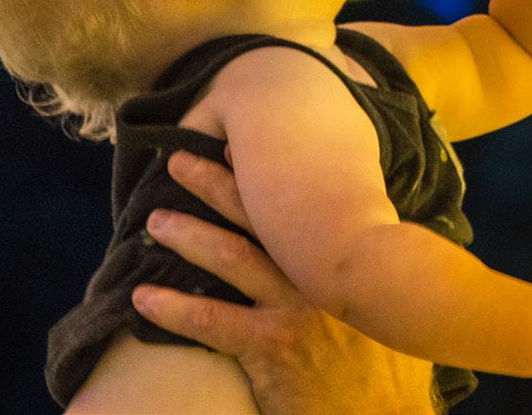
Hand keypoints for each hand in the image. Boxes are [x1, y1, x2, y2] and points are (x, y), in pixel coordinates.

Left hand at [131, 150, 436, 414]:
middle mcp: (319, 271)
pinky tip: (143, 297)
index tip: (232, 144)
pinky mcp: (273, 349)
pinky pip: (213, 322)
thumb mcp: (377, 303)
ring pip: (231, 257)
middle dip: (216, 182)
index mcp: (340, 257)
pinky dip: (174, 308)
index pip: (300, 202)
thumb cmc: (383, 362)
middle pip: (261, 214)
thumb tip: (333, 241)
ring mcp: (296, 309)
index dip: (264, 173)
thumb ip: (351, 271)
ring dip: (187, 234)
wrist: (388, 412)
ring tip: (154, 221)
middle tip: (178, 158)